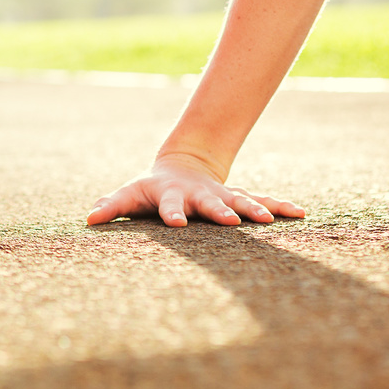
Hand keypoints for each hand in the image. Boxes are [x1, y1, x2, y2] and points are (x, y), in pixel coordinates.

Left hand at [86, 153, 304, 227]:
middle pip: (211, 203)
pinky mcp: (239, 198)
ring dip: (255, 210)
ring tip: (270, 221)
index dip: (173, 214)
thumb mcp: (130, 195)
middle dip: (221, 212)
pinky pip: (262, 202)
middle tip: (231, 222)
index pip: (170, 206)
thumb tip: (88, 219)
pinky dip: (280, 207)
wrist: (183, 165)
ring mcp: (222, 196)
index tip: (177, 223)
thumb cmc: (150, 189)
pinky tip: (301, 214)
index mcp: (173, 196)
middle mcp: (201, 195)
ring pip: (241, 201)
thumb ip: (112, 206)